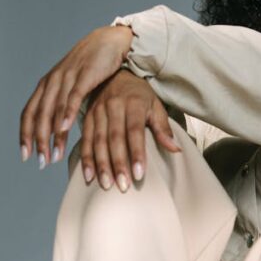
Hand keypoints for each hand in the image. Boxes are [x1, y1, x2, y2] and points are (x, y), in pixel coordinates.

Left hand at [20, 24, 133, 167]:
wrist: (108, 42)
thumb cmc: (91, 67)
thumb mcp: (72, 86)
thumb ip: (62, 104)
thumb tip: (55, 130)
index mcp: (47, 85)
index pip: (29, 113)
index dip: (25, 135)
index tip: (26, 155)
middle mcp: (53, 81)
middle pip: (39, 115)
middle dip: (38, 141)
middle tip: (40, 162)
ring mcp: (67, 77)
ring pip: (53, 110)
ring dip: (52, 135)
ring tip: (53, 155)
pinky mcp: (84, 74)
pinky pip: (72, 97)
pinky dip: (66, 113)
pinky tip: (65, 129)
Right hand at [81, 69, 181, 189]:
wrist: (117, 75)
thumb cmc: (140, 95)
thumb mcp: (155, 106)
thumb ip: (163, 128)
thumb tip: (175, 150)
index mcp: (133, 102)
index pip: (134, 131)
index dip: (136, 153)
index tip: (139, 174)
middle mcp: (113, 105)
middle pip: (114, 138)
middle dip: (118, 164)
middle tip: (123, 186)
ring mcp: (98, 110)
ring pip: (97, 141)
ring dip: (101, 165)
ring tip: (107, 185)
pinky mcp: (86, 116)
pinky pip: (84, 139)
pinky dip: (86, 159)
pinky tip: (88, 176)